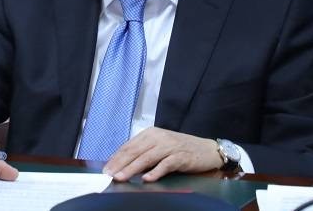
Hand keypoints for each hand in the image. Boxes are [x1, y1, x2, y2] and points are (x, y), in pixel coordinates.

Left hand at [102, 127, 222, 181]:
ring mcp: (169, 146)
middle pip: (135, 151)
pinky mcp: (180, 156)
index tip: (106, 169)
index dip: (116, 158)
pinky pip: (165, 164)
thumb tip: (123, 166)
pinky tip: (147, 179)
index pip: (129, 146)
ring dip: (132, 168)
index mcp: (151, 133)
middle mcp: (158, 137)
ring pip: (146, 157)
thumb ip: (144, 153)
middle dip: (120, 164)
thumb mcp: (159, 147)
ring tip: (121, 177)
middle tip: (108, 175)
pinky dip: (155, 172)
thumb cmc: (180, 149)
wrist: (207, 149)